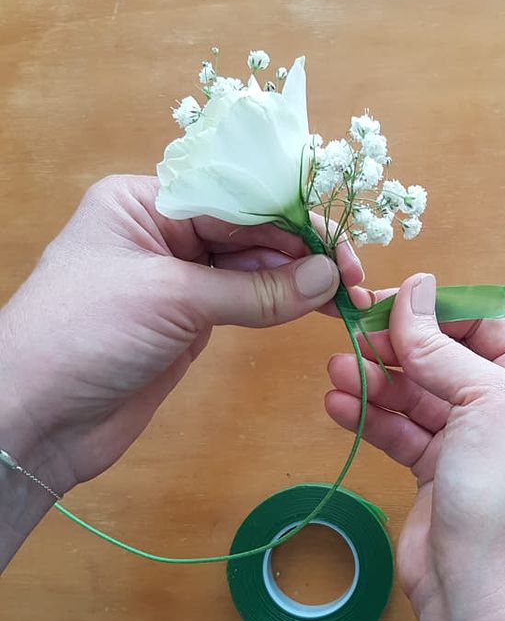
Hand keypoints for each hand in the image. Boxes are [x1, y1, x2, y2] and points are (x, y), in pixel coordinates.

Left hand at [0, 174, 361, 565]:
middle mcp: (165, 232)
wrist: (38, 419)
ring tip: (343, 297)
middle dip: (300, 254)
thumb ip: (255, 290)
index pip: (236, 201)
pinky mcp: (190, 320)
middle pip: (249, 232)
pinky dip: (279, 304)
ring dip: (297, 281)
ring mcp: (179, 278)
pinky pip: (245, 301)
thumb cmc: (85, 334)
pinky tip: (312, 307)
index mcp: (147, 203)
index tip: (338, 249)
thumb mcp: (172, 298)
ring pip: (252, 268)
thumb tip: (327, 277)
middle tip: (350, 280)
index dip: (291, 222)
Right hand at [326, 273, 504, 620]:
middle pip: (443, 354)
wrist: (476, 589)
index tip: (386, 300)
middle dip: (397, 345)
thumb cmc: (499, 489)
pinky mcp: (434, 466)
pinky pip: (398, 427)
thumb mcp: (484, 401)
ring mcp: (468, 436)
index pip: (483, 322)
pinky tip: (337, 403)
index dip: (435, 308)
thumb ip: (442, 344)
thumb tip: (415, 285)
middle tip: (350, 334)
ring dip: (375, 379)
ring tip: (336, 369)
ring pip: (415, 390)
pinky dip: (369, 414)